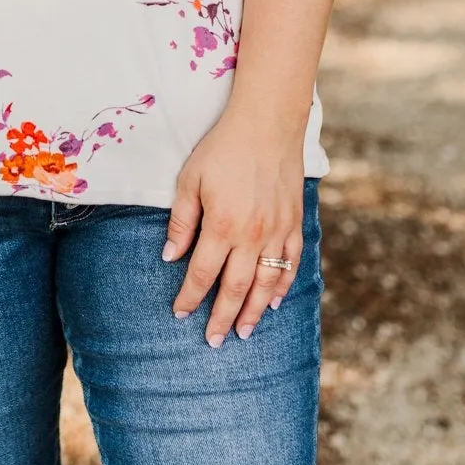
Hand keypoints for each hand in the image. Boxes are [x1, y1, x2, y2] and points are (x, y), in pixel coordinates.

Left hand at [161, 111, 304, 345]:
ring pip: (267, 283)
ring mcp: (278, 231)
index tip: (180, 314)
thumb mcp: (190, 179)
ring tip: (243, 332)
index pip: (202, 274)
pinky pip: (291, 263)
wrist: (267, 122)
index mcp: (222, 225)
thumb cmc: (222, 147)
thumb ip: (182, 221)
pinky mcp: (294, 222)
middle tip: (214, 342)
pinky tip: (276, 300)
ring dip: (255, 312)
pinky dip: (284, 285)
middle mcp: (252, 235)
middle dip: (222, 317)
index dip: (190, 298)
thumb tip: (170, 256)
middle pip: (236, 288)